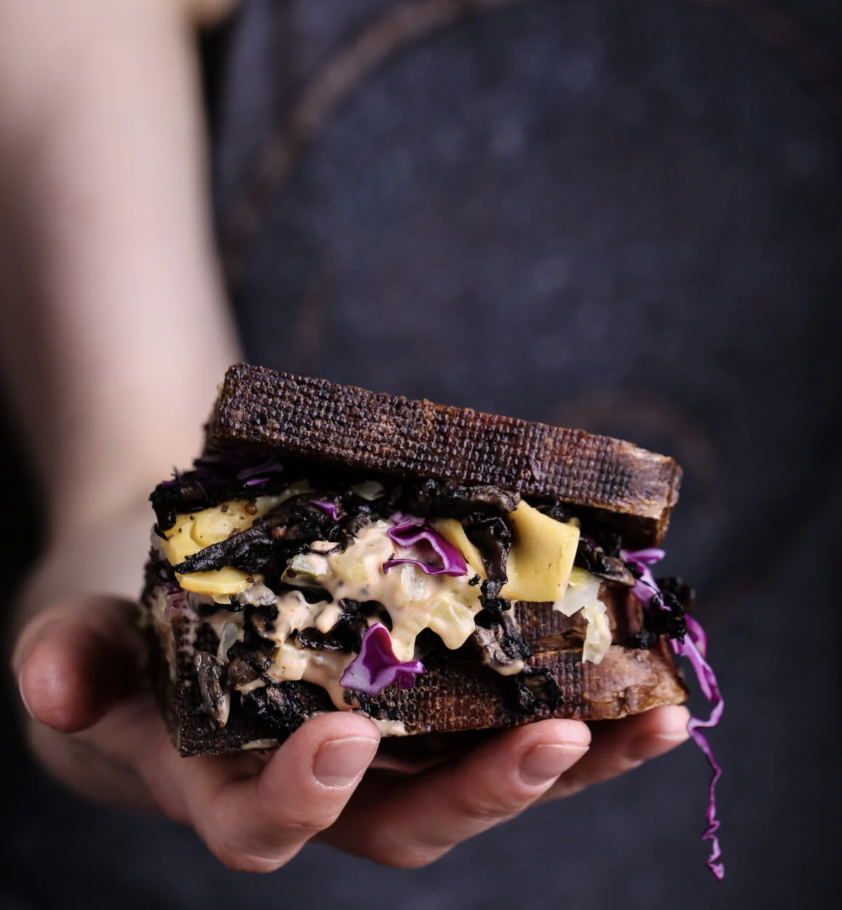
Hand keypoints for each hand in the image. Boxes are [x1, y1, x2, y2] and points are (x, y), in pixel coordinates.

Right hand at [10, 506, 689, 872]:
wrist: (181, 581)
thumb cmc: (128, 619)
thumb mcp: (80, 632)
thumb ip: (70, 659)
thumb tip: (50, 681)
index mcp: (225, 779)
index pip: (262, 824)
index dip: (302, 797)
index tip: (343, 736)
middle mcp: (321, 784)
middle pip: (407, 822)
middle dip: (482, 788)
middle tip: (551, 735)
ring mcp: (386, 749)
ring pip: (480, 776)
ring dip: (571, 757)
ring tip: (649, 715)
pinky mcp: (430, 705)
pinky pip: (507, 719)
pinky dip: (578, 708)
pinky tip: (641, 684)